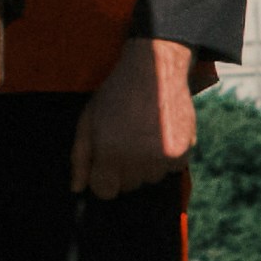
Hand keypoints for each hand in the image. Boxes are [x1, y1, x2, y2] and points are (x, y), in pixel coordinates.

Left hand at [71, 37, 194, 201]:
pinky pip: (173, 169)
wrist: (155, 68)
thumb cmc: (116, 93)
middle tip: (126, 140)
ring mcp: (163, 158)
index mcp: (110, 153)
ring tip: (145, 133)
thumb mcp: (88, 119)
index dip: (103, 178)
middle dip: (124, 169)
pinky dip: (168, 156)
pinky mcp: (183, 152)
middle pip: (128, 186)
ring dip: (147, 164)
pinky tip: (162, 133)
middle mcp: (137, 160)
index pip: (104, 192)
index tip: (106, 163)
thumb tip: (77, 189)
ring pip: (151, 178)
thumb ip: (80, 157)